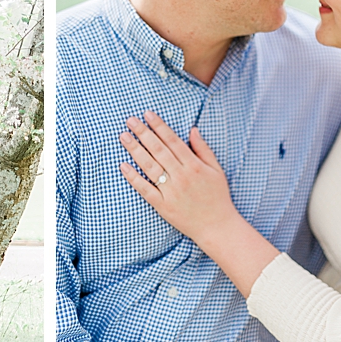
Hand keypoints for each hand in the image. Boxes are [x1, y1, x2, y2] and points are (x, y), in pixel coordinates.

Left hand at [118, 111, 239, 240]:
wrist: (217, 227)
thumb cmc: (217, 196)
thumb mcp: (216, 170)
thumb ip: (203, 149)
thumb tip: (192, 129)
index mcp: (195, 166)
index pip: (173, 141)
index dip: (159, 126)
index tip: (147, 114)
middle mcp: (182, 176)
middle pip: (158, 150)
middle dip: (143, 133)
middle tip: (129, 120)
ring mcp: (171, 191)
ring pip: (149, 166)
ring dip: (135, 150)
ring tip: (123, 137)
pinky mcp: (163, 205)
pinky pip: (145, 189)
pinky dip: (133, 177)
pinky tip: (123, 165)